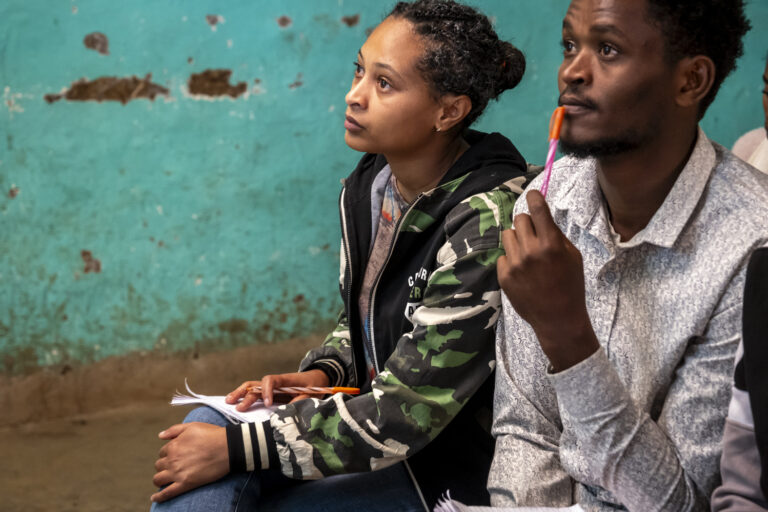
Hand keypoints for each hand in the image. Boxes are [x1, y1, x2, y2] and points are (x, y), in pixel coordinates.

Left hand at [151, 422, 228, 502]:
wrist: (227, 448)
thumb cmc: (212, 435)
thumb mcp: (192, 426)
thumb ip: (174, 430)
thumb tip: (160, 436)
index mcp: (173, 446)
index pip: (162, 452)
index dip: (168, 454)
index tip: (176, 455)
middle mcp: (172, 460)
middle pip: (159, 465)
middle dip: (164, 466)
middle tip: (173, 466)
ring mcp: (177, 473)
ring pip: (158, 479)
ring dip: (160, 479)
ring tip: (164, 480)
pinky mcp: (185, 484)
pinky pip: (166, 493)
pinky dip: (159, 497)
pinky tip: (155, 498)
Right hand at [225, 369, 329, 409]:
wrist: (316, 379)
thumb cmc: (314, 385)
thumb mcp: (312, 393)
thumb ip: (300, 400)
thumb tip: (289, 410)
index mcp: (285, 380)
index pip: (271, 381)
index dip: (267, 391)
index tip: (268, 404)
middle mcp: (275, 382)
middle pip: (256, 384)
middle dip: (246, 394)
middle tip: (237, 406)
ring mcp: (271, 388)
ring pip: (252, 388)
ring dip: (240, 394)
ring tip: (228, 401)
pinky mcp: (270, 394)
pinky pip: (255, 394)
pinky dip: (244, 397)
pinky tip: (235, 403)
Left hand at [497, 190, 598, 371]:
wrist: (558, 318)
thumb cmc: (570, 285)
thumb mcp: (573, 256)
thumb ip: (555, 235)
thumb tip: (541, 217)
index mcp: (551, 244)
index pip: (537, 209)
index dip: (534, 198)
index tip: (532, 195)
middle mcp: (530, 251)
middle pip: (519, 219)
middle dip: (527, 224)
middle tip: (534, 236)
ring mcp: (515, 264)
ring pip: (507, 235)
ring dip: (517, 240)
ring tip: (527, 254)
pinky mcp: (504, 276)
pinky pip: (503, 256)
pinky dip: (511, 259)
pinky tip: (522, 272)